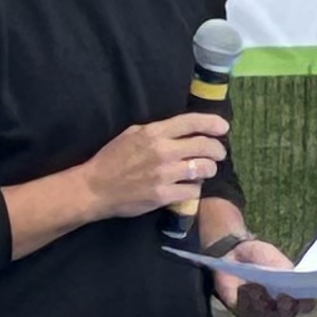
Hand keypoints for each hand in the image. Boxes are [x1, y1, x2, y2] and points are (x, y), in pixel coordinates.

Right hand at [80, 115, 228, 226]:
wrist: (93, 189)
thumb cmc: (111, 160)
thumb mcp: (132, 135)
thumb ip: (158, 130)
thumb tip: (184, 128)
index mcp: (154, 133)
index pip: (192, 122)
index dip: (213, 123)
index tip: (224, 128)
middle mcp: (162, 151)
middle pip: (205, 146)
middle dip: (218, 150)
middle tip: (219, 153)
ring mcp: (164, 174)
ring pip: (204, 168)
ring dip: (209, 169)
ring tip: (205, 170)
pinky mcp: (163, 195)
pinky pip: (193, 190)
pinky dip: (195, 189)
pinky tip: (189, 187)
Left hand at [210, 238, 310, 316]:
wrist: (234, 255)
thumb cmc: (260, 257)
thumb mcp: (274, 258)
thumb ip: (285, 269)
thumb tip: (293, 277)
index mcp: (294, 295)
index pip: (306, 305)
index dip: (307, 304)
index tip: (306, 298)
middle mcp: (279, 308)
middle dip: (286, 309)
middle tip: (284, 297)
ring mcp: (261, 313)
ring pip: (266, 316)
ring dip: (262, 302)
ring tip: (257, 286)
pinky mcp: (243, 312)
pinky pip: (247, 311)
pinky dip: (247, 300)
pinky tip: (244, 288)